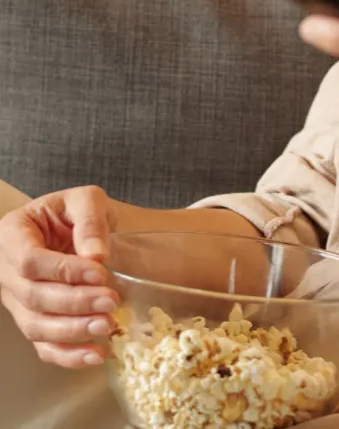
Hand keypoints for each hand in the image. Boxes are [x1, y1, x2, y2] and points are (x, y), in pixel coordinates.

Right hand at [0, 186, 120, 368]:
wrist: (82, 228)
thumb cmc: (78, 212)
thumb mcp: (87, 200)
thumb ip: (90, 221)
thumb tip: (96, 256)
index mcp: (14, 234)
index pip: (30, 260)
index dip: (64, 271)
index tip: (100, 272)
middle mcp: (6, 271)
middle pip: (33, 296)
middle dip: (74, 303)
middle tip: (111, 302)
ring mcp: (17, 300)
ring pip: (36, 326)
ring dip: (73, 331)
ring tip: (107, 326)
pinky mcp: (34, 321)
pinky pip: (43, 346)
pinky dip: (68, 355)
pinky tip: (96, 354)